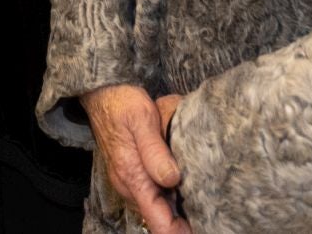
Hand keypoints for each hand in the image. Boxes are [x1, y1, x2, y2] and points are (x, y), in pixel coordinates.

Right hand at [83, 83, 188, 233]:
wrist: (101, 93)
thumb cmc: (121, 103)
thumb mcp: (142, 120)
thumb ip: (155, 151)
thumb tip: (172, 179)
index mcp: (131, 176)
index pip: (157, 220)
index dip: (178, 232)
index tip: (201, 231)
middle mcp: (128, 184)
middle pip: (158, 218)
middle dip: (182, 224)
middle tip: (210, 220)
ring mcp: (129, 180)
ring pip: (156, 208)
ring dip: (176, 213)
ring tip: (203, 210)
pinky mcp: (132, 173)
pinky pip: (152, 195)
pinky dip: (170, 200)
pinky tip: (187, 191)